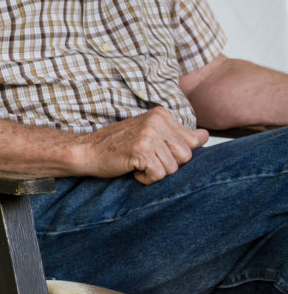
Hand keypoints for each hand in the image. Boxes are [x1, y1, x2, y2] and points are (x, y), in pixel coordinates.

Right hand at [77, 107, 208, 184]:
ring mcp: (149, 134)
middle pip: (186, 157)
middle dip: (168, 165)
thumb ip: (178, 136)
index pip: (191, 143)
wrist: (88, 150)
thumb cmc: (118, 145)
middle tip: (145, 158)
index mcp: (162, 114)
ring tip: (137, 162)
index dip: (173, 155)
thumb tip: (205, 136)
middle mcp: (157, 120)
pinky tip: (132, 168)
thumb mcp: (150, 135)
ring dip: (155, 172)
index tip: (154, 151)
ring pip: (173, 169)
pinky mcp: (141, 150)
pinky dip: (145, 178)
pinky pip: (159, 175)